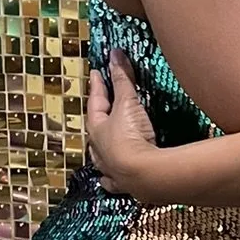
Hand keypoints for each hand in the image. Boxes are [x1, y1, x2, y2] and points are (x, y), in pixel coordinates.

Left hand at [85, 50, 162, 199]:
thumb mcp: (127, 103)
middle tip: (100, 107)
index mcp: (97, 129)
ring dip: (101, 148)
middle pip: (95, 130)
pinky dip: (109, 177)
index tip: (96, 73)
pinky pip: (111, 180)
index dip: (98, 86)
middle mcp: (99, 150)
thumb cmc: (130, 136)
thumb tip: (115, 54)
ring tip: (102, 144)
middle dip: (98, 117)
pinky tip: (108, 178)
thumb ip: (122, 79)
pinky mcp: (123, 184)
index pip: (95, 102)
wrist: (144, 174)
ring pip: (100, 156)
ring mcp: (109, 169)